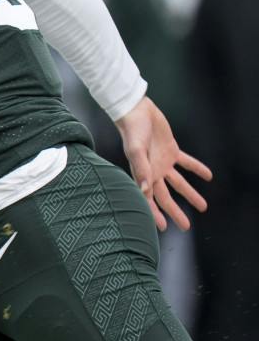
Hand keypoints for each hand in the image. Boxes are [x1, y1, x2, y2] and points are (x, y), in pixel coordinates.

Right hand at [115, 97, 210, 230]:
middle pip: (166, 197)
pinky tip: (208, 177)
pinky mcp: (171, 151)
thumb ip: (140, 168)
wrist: (136, 111)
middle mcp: (153, 172)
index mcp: (142, 174)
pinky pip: (186, 163)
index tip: (163, 228)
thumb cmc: (132, 130)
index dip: (155, 214)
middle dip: (175, 212)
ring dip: (190, 194)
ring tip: (203, 206)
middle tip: (186, 226)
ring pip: (179, 183)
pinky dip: (197, 169)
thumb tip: (144, 190)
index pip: (150, 199)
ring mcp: (162, 162)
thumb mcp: (135, 150)